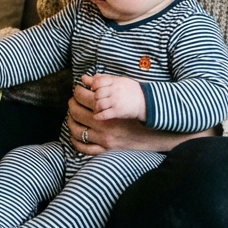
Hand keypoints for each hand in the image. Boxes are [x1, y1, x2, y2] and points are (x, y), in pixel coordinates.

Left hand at [68, 84, 214, 154]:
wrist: (156, 130)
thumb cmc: (140, 107)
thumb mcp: (124, 91)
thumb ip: (106, 83)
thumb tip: (88, 77)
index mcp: (109, 108)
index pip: (84, 97)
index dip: (78, 92)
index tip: (78, 90)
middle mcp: (105, 125)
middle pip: (77, 112)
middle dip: (73, 104)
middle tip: (73, 100)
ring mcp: (105, 139)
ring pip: (77, 130)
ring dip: (71, 121)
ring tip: (73, 115)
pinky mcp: (106, 150)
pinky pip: (84, 147)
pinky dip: (76, 140)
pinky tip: (76, 133)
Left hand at [82, 73, 146, 121]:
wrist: (145, 101)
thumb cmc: (130, 90)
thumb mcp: (118, 80)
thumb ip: (102, 79)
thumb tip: (85, 78)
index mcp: (115, 81)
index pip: (98, 82)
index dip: (93, 85)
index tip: (92, 89)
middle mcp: (115, 91)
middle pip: (96, 94)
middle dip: (94, 98)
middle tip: (93, 100)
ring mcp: (116, 102)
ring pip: (98, 104)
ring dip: (95, 107)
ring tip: (96, 108)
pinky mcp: (118, 112)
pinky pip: (103, 115)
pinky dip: (98, 116)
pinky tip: (97, 116)